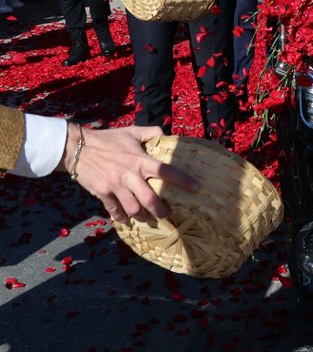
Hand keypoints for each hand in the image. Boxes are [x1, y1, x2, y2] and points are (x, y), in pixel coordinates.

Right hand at [60, 125, 199, 222]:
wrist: (77, 148)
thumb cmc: (108, 140)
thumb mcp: (131, 132)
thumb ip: (150, 133)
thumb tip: (165, 134)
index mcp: (140, 160)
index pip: (166, 171)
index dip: (182, 180)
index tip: (196, 188)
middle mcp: (129, 175)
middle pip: (150, 199)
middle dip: (161, 210)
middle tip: (168, 213)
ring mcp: (115, 186)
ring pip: (133, 209)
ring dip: (143, 216)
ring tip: (148, 217)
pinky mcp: (102, 193)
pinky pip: (115, 210)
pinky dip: (122, 217)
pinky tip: (126, 219)